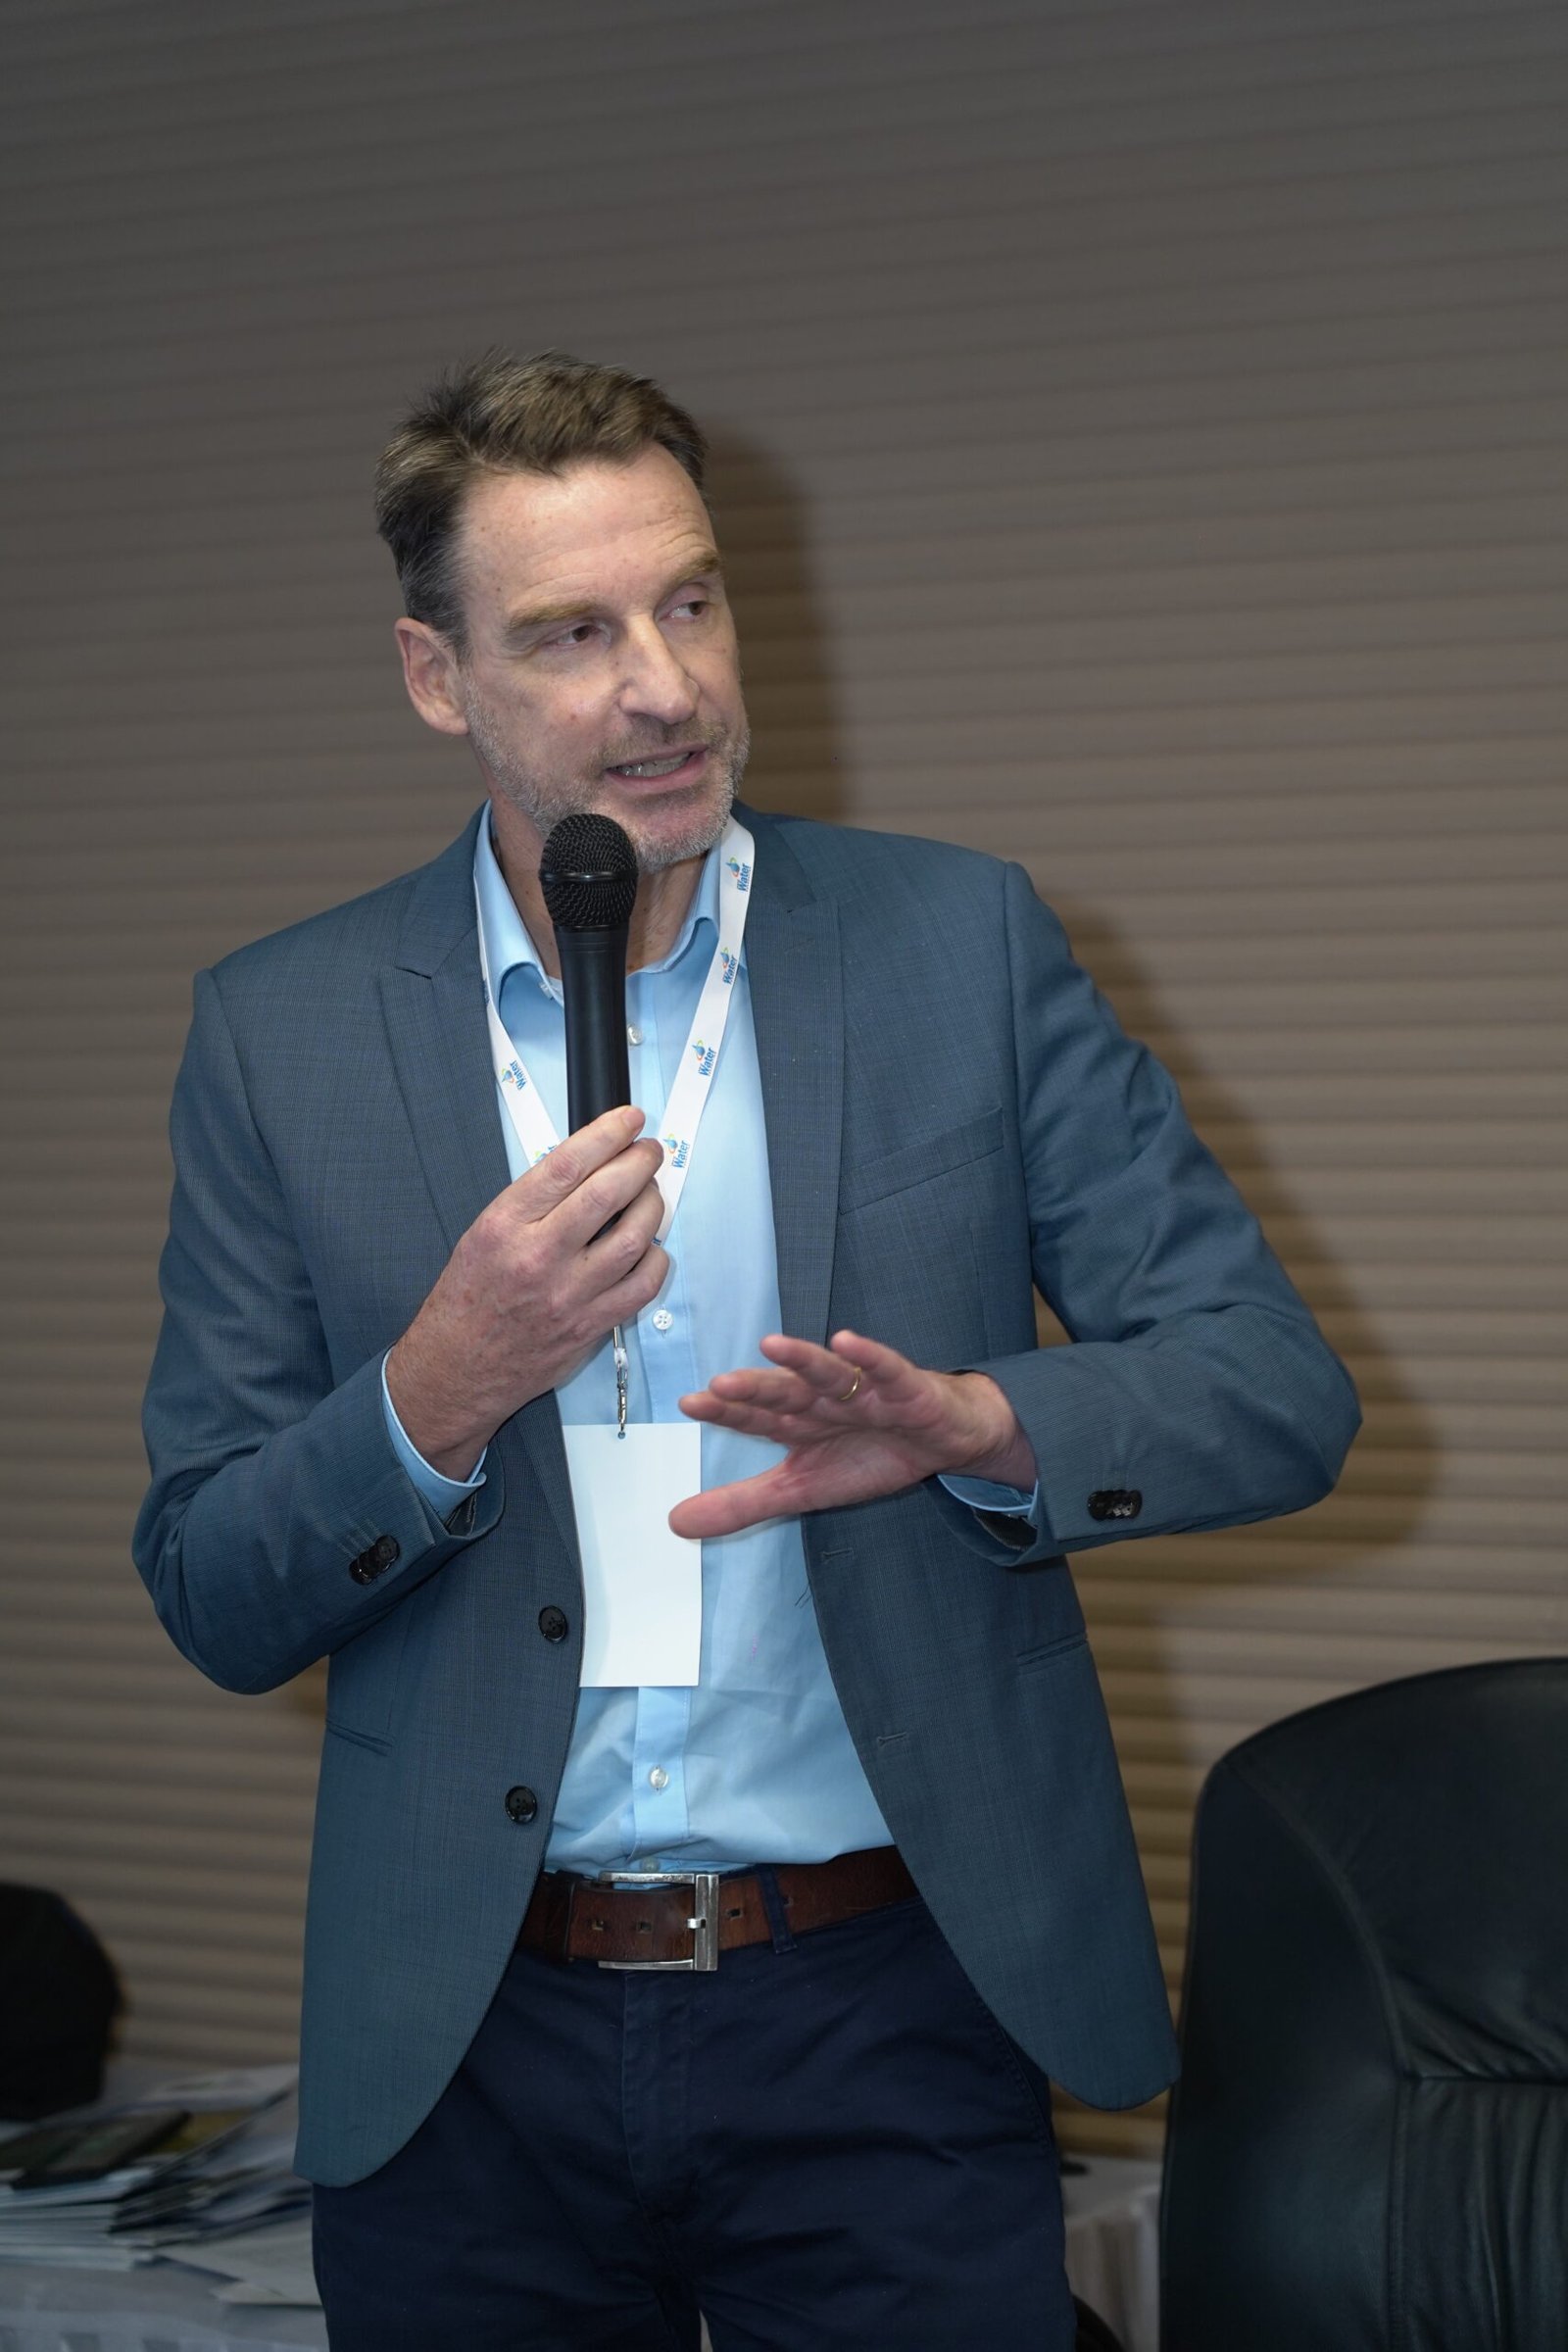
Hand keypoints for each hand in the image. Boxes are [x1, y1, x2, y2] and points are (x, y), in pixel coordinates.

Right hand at [387, 1106, 668, 1477]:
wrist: (458, 1367)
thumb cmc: (469, 1299)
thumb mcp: (484, 1232)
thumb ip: (534, 1201)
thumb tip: (589, 1165)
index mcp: (505, 1225)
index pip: (568, 1165)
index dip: (608, 1134)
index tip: (629, 1120)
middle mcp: (538, 1257)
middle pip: (608, 1194)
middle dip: (640, 1162)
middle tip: (650, 1152)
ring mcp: (569, 1294)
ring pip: (635, 1237)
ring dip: (653, 1206)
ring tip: (650, 1195)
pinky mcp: (591, 1325)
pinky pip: (643, 1285)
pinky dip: (656, 1258)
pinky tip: (648, 1247)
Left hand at [669, 1328, 1036, 1539]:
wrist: (944, 1440)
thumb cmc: (870, 1454)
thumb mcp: (801, 1490)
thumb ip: (741, 1504)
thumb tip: (675, 1524)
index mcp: (796, 1421)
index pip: (755, 1416)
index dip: (726, 1411)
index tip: (690, 1403)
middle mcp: (823, 1399)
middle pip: (785, 1392)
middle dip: (755, 1389)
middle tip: (721, 1386)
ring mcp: (863, 1390)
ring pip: (828, 1373)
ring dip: (802, 1359)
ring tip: (772, 1345)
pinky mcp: (906, 1388)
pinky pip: (886, 1369)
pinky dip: (870, 1357)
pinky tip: (847, 1342)